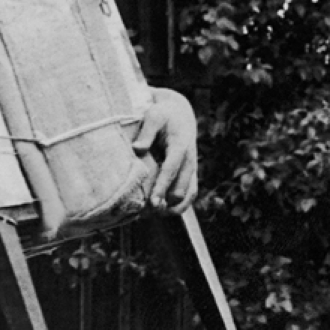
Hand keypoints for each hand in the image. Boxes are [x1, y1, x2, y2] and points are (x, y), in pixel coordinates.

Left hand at [133, 87, 198, 214]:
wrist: (179, 114)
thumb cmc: (162, 115)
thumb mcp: (154, 116)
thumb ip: (146, 132)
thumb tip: (137, 149)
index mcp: (181, 145)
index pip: (172, 169)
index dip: (163, 187)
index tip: (153, 202)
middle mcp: (190, 158)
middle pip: (182, 186)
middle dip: (167, 202)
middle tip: (147, 214)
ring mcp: (192, 167)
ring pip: (189, 194)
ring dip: (174, 207)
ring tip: (153, 216)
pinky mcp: (190, 173)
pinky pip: (190, 194)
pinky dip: (179, 206)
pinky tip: (162, 214)